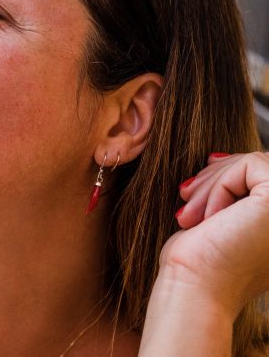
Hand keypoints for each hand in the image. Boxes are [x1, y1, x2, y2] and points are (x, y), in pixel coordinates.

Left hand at [164, 152, 268, 313]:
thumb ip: (234, 194)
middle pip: (260, 167)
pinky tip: (207, 217)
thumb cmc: (200, 262)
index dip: (227, 173)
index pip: (263, 177)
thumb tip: (219, 157)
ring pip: (253, 164)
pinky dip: (219, 185)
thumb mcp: (221, 220)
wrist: (195, 288)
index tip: (193, 188)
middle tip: (185, 198)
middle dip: (215, 177)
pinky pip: (248, 166)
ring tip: (190, 214)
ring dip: (212, 184)